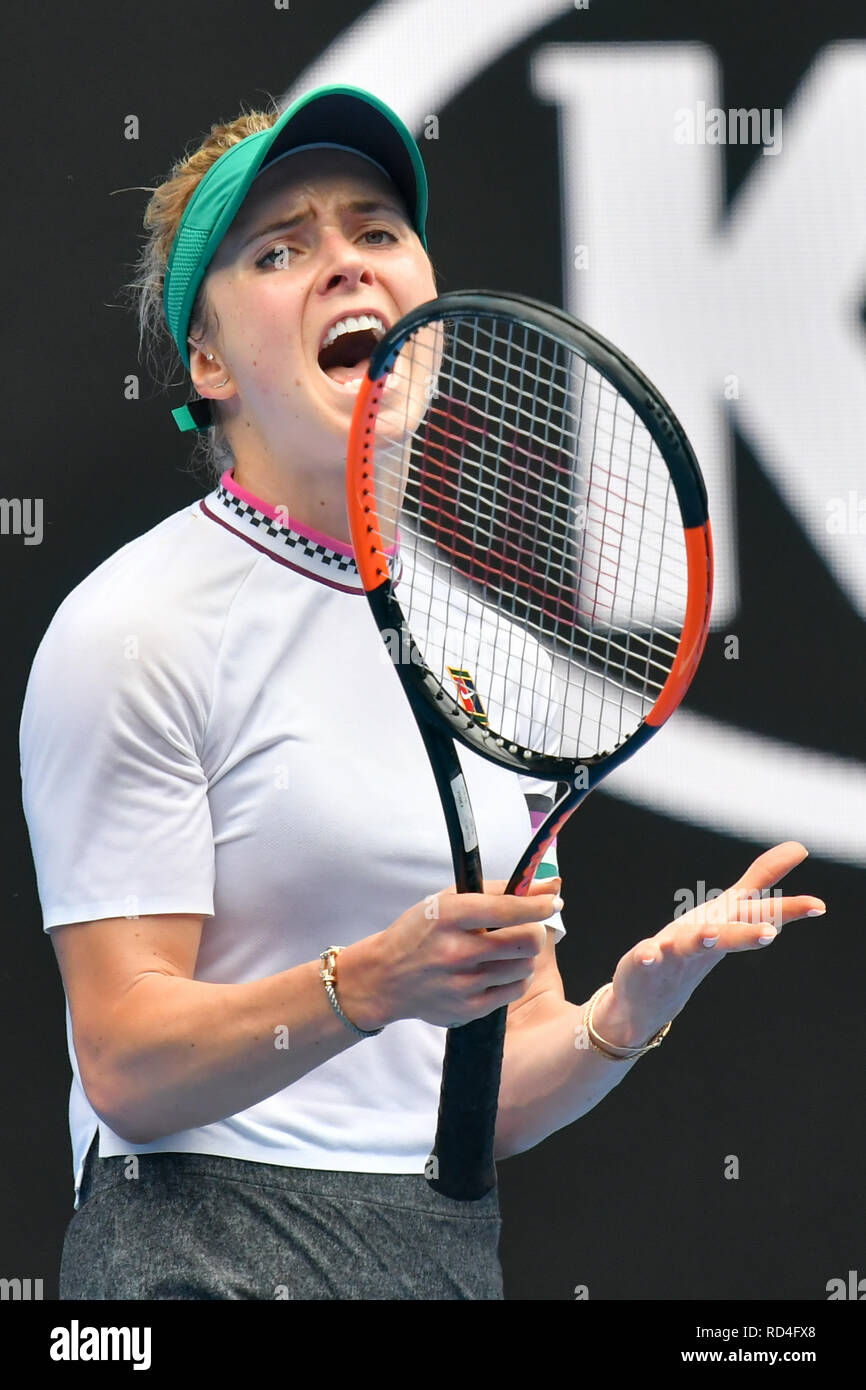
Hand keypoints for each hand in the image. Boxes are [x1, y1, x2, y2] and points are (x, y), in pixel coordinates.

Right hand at [368, 876, 560, 1028]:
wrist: (386, 977)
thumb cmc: (421, 932)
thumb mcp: (449, 901)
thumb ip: (499, 890)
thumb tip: (550, 886)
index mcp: (450, 915)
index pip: (509, 908)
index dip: (540, 904)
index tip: (554, 901)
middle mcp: (456, 950)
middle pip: (528, 941)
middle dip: (536, 932)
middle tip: (527, 929)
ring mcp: (462, 983)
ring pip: (525, 967)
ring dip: (525, 956)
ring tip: (506, 951)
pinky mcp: (468, 1008)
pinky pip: (514, 991)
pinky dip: (514, 978)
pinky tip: (497, 970)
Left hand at [592, 842, 825, 1048]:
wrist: (651, 997)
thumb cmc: (698, 944)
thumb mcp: (730, 907)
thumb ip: (760, 879)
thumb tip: (798, 847)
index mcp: (728, 924)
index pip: (761, 914)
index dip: (789, 909)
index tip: (819, 906)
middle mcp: (706, 939)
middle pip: (731, 935)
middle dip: (748, 935)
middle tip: (770, 935)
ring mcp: (676, 951)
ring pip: (691, 945)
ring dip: (702, 939)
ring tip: (709, 934)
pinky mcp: (646, 959)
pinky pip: (648, 956)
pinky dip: (649, 955)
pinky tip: (649, 953)